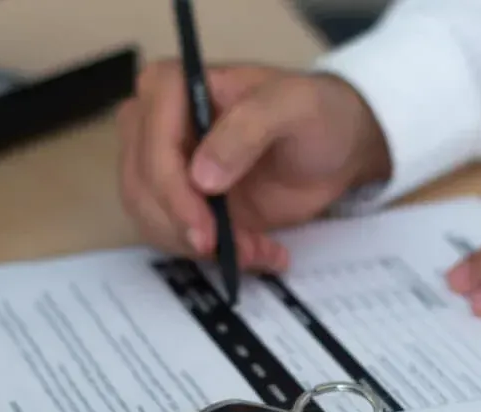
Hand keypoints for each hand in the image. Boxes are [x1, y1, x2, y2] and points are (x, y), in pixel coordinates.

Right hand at [118, 60, 390, 270]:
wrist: (337, 148)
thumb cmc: (316, 113)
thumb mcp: (294, 106)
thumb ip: (249, 127)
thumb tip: (200, 176)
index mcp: (172, 86)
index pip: (151, 145)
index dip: (172, 193)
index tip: (206, 230)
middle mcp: (156, 125)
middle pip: (142, 188)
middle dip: (188, 229)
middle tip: (240, 250)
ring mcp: (166, 167)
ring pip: (152, 220)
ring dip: (204, 248)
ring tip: (259, 250)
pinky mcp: (183, 203)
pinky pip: (176, 238)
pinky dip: (216, 256)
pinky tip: (259, 251)